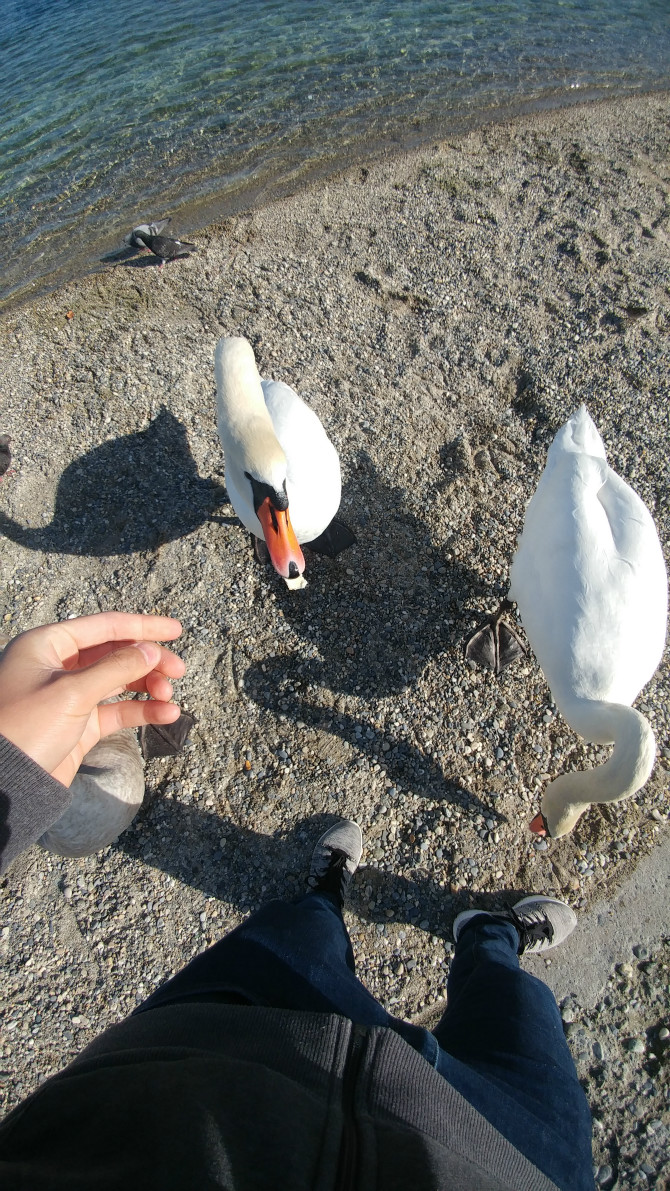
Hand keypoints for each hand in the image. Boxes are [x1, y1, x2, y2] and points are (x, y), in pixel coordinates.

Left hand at [0, 612, 184, 785]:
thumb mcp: (71, 693)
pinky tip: (166, 714)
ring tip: (169, 697)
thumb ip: (115, 668)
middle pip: (114, 652)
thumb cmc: (24, 728)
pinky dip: (141, 710)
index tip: (175, 630)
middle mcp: (58, 666)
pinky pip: (116, 710)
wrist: (2, 784)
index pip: (103, 626)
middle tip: (178, 671)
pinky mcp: (78, 725)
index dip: (142, 626)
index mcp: (47, 645)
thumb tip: (150, 650)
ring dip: (147, 686)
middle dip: (148, 661)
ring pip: (118, 681)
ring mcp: (69, 696)